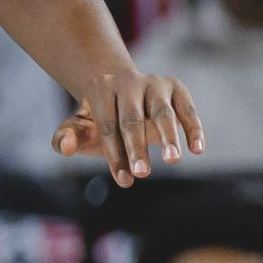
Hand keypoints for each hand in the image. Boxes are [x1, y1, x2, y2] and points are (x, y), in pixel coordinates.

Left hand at [52, 66, 203, 186]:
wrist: (118, 88)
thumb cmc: (97, 117)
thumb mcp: (78, 126)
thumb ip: (65, 138)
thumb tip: (66, 148)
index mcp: (100, 89)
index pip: (107, 125)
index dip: (115, 153)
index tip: (124, 180)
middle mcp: (128, 82)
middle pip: (132, 118)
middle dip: (137, 147)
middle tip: (142, 173)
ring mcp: (154, 83)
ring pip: (162, 111)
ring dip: (168, 136)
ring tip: (171, 160)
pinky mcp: (177, 88)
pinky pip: (187, 109)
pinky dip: (193, 128)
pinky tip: (197, 149)